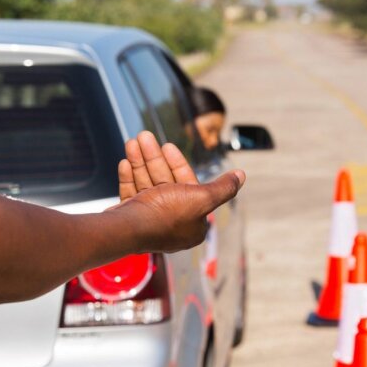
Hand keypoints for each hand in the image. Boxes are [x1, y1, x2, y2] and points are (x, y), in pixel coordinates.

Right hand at [110, 131, 244, 252]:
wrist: (126, 230)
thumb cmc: (165, 215)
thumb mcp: (202, 199)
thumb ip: (223, 187)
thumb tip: (241, 176)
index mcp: (192, 223)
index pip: (188, 186)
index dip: (178, 164)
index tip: (168, 146)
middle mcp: (171, 223)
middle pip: (164, 182)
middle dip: (154, 157)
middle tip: (144, 136)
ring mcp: (149, 221)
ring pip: (146, 184)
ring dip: (140, 161)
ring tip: (133, 141)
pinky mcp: (131, 219)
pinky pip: (132, 194)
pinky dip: (129, 177)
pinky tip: (125, 161)